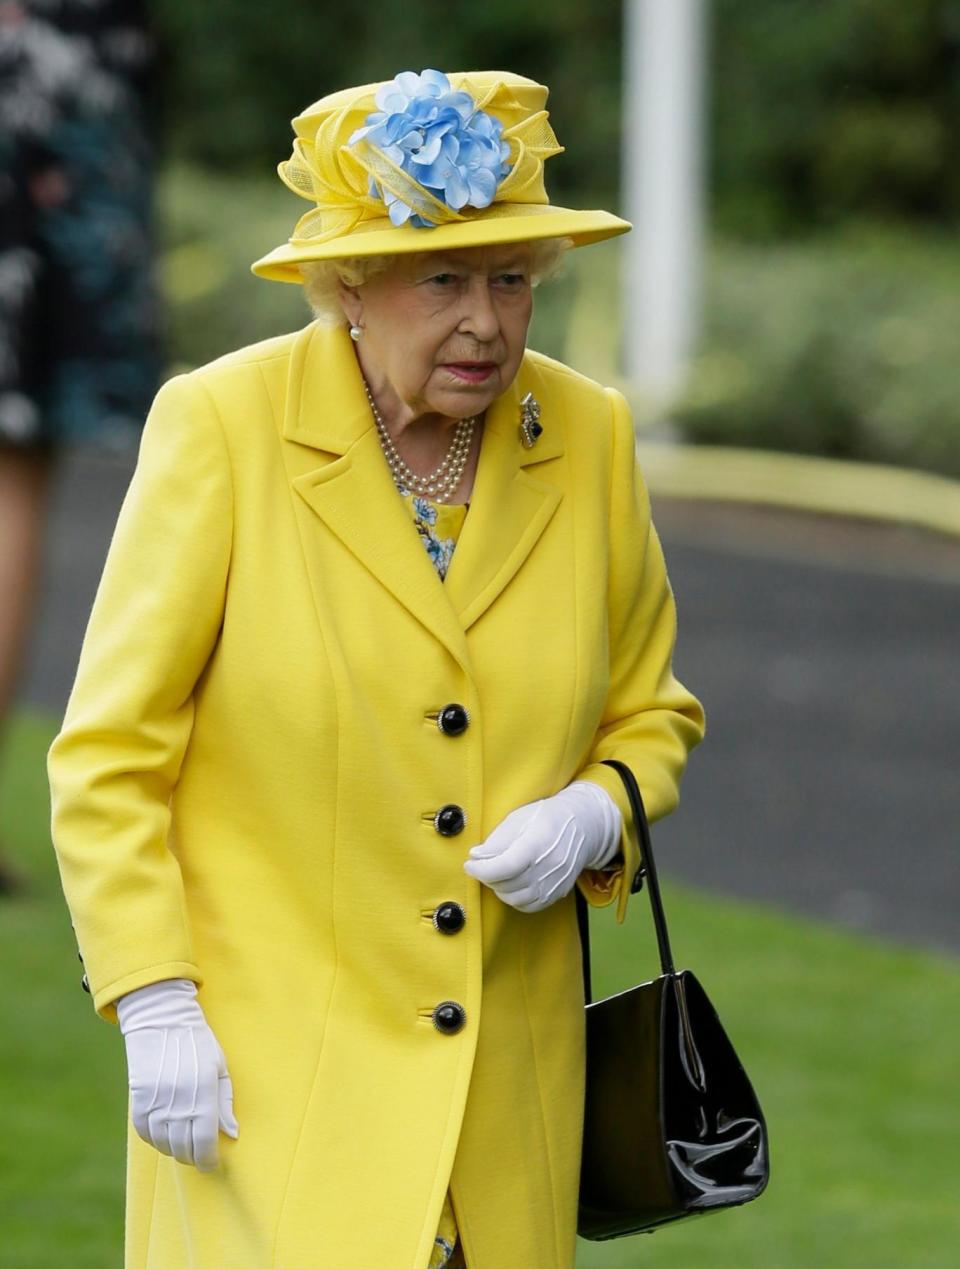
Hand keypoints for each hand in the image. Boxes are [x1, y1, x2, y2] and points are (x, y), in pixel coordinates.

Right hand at [116, 978, 238, 1171]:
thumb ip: (225, 1102)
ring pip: (164, 1144)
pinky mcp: (138, 1100)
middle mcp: (179, 1100)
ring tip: (184, 1147)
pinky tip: (166, 1136)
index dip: (209, 1158)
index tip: (212, 1163)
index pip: (205, 1140)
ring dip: (176, 1151)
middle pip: (184, 1147)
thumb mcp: (219, 1067)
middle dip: (194, 1157)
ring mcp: (156, 1101)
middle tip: (200, 1155)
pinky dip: (157, 1140)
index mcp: (204, 1091)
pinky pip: (146, 1133)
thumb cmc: (198, 1043)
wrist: (162, 1021)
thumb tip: (231, 1133)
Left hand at [464, 780, 620, 911]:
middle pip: (508, 884)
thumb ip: (497, 839)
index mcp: (538, 842)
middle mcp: (550, 866)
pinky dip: (514, 898)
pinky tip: (510, 884)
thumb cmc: (545, 817)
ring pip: (516, 899)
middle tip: (480, 865)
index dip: (482, 869)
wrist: (582, 825)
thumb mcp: (518, 818)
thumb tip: (475, 856)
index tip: (469, 864)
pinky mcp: (557, 893)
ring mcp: (555, 882)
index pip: (506, 866)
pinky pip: (528, 906)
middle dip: (487, 877)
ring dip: (499, 888)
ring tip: (496, 873)